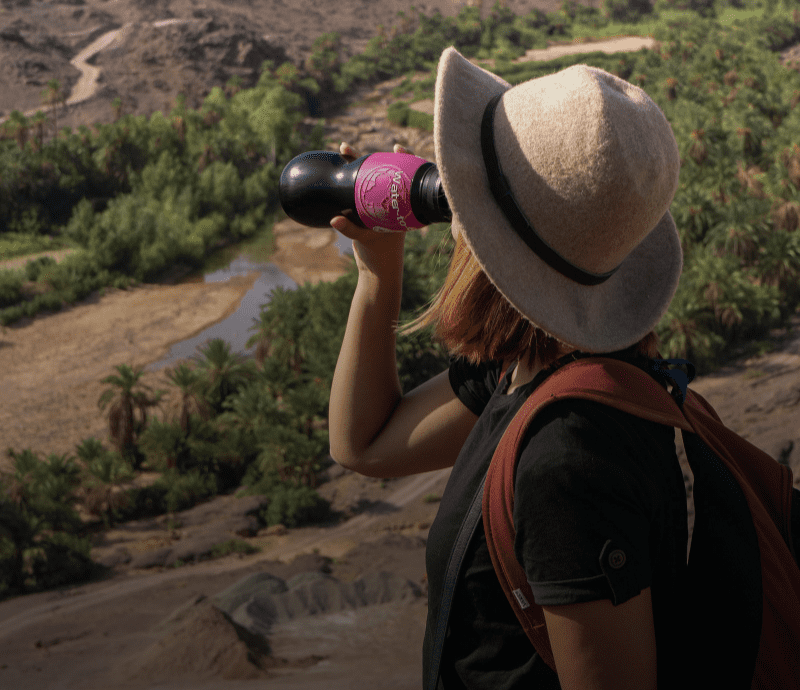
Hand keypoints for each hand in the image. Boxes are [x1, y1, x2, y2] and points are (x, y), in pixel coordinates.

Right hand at [331, 141, 408, 277]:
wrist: (377, 268)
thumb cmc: (379, 253)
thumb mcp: (366, 239)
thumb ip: (350, 230)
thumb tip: (334, 220)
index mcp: (399, 204)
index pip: (405, 175)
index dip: (404, 157)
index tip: (397, 147)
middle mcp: (389, 200)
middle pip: (382, 171)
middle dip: (367, 156)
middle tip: (349, 148)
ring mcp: (376, 204)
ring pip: (368, 178)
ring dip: (356, 164)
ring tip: (343, 149)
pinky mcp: (365, 210)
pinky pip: (358, 190)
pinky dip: (350, 178)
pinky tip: (339, 167)